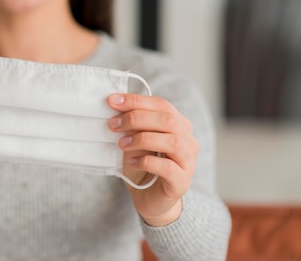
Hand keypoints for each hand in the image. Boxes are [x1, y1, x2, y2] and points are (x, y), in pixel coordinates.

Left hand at [107, 93, 198, 225]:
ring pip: (172, 141)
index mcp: (179, 125)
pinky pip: (168, 167)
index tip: (112, 100)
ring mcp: (188, 162)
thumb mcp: (134, 141)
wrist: (149, 199)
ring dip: (142, 139)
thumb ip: (131, 126)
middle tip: (113, 124)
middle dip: (137, 118)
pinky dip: (147, 162)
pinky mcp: (182, 181)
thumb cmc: (142, 166)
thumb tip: (115, 110)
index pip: (161, 105)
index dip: (136, 101)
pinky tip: (132, 162)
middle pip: (168, 120)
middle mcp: (188, 141)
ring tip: (121, 144)